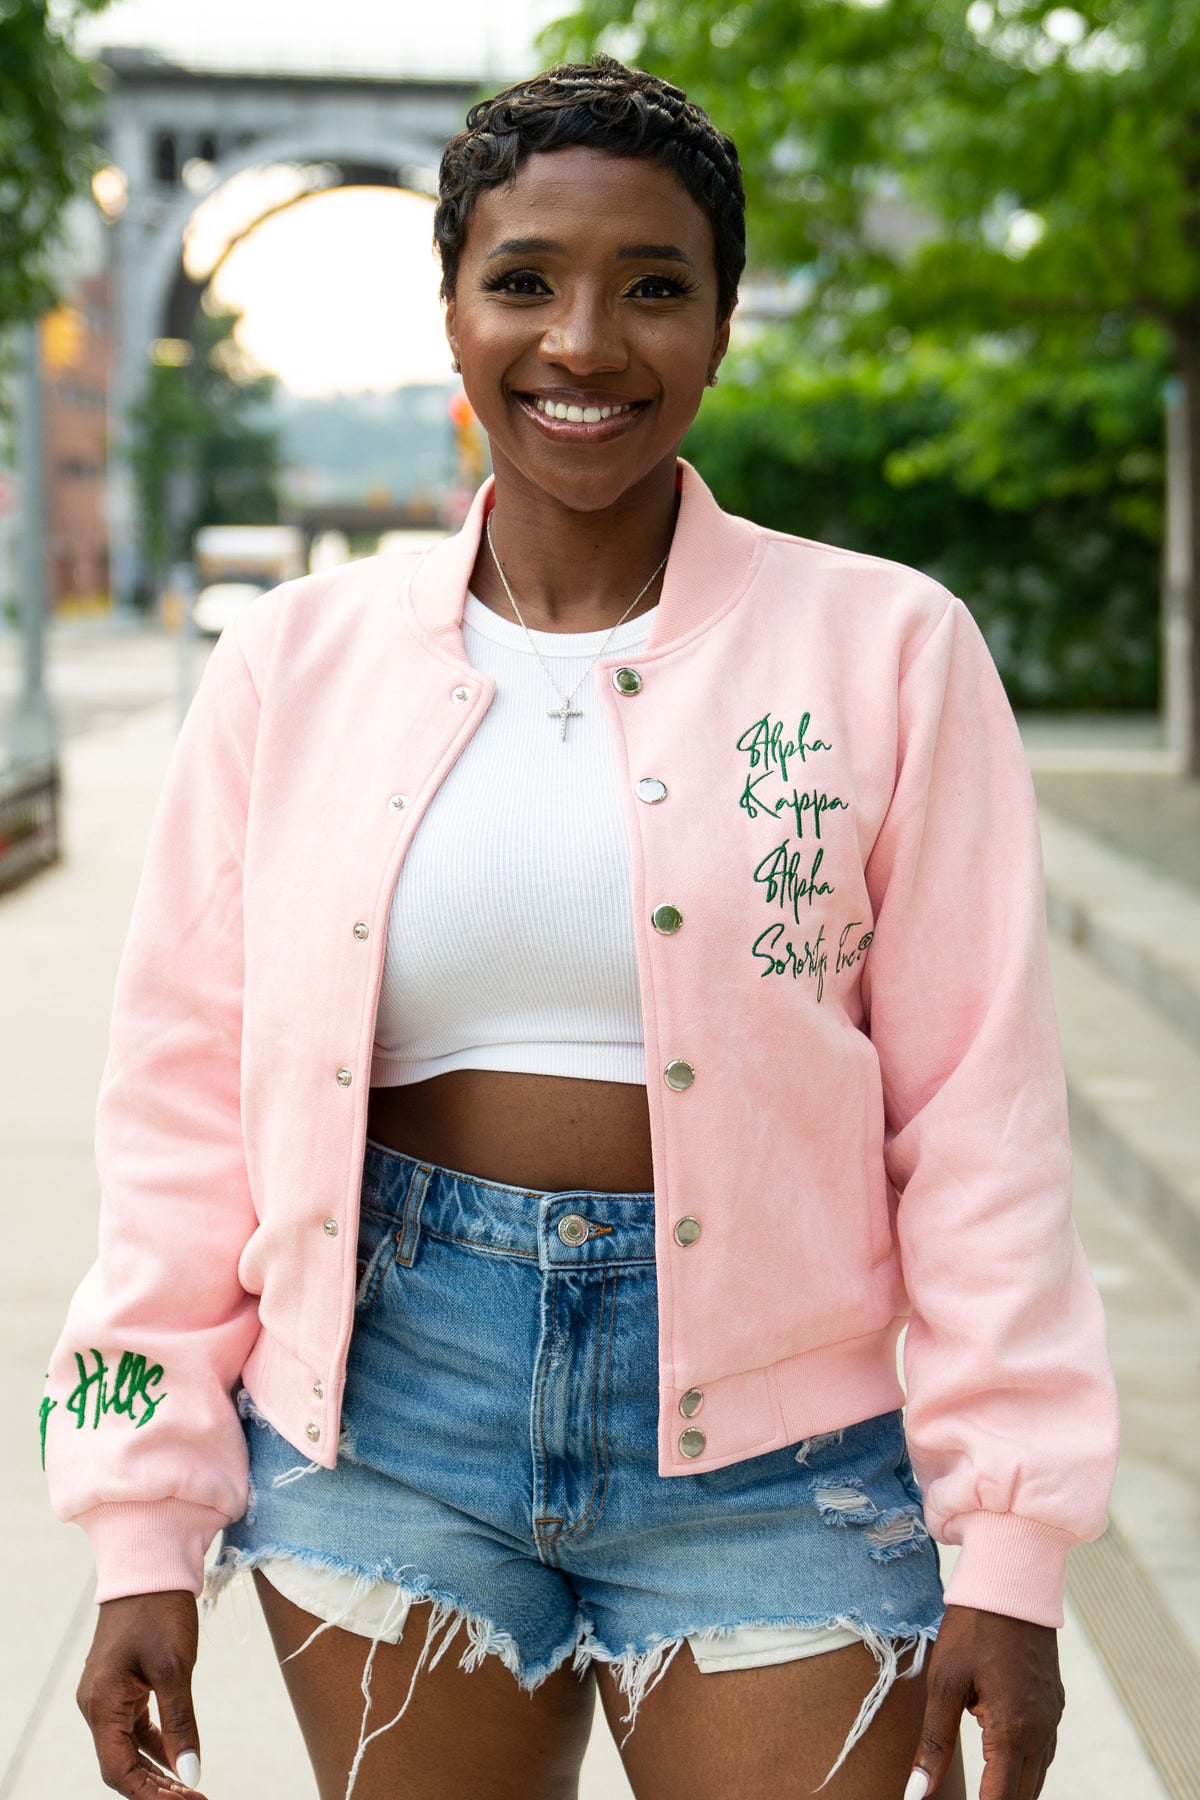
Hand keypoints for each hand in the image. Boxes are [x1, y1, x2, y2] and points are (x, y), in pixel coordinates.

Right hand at [77, 1591, 206, 1796]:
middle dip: (157, 1788)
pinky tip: (178, 1755)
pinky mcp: (120, 1684)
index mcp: (102, 1703)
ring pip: (129, 1748)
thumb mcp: (176, 1668)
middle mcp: (96, 1704)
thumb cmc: (160, 1610)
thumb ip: (181, 1724)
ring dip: (158, 1769)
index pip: (119, 1770)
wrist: (149, 1563)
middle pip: (122, 1764)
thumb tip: (191, 1775)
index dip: (151, 1796)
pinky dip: (156, 1744)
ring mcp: (106, 1694)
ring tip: (190, 1787)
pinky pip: (134, 1726)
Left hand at [908, 1603, 1063, 1798]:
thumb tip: (917, 1794)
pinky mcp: (1054, 1704)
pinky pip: (1043, 1753)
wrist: (1013, 1580)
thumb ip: (935, 1743)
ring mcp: (1052, 1718)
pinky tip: (1005, 1766)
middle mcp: (1040, 1732)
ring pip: (1036, 1778)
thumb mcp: (945, 1682)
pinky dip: (1024, 1769)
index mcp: (1012, 1731)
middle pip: (1022, 1796)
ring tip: (985, 1791)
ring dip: (1012, 1791)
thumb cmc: (973, 1627)